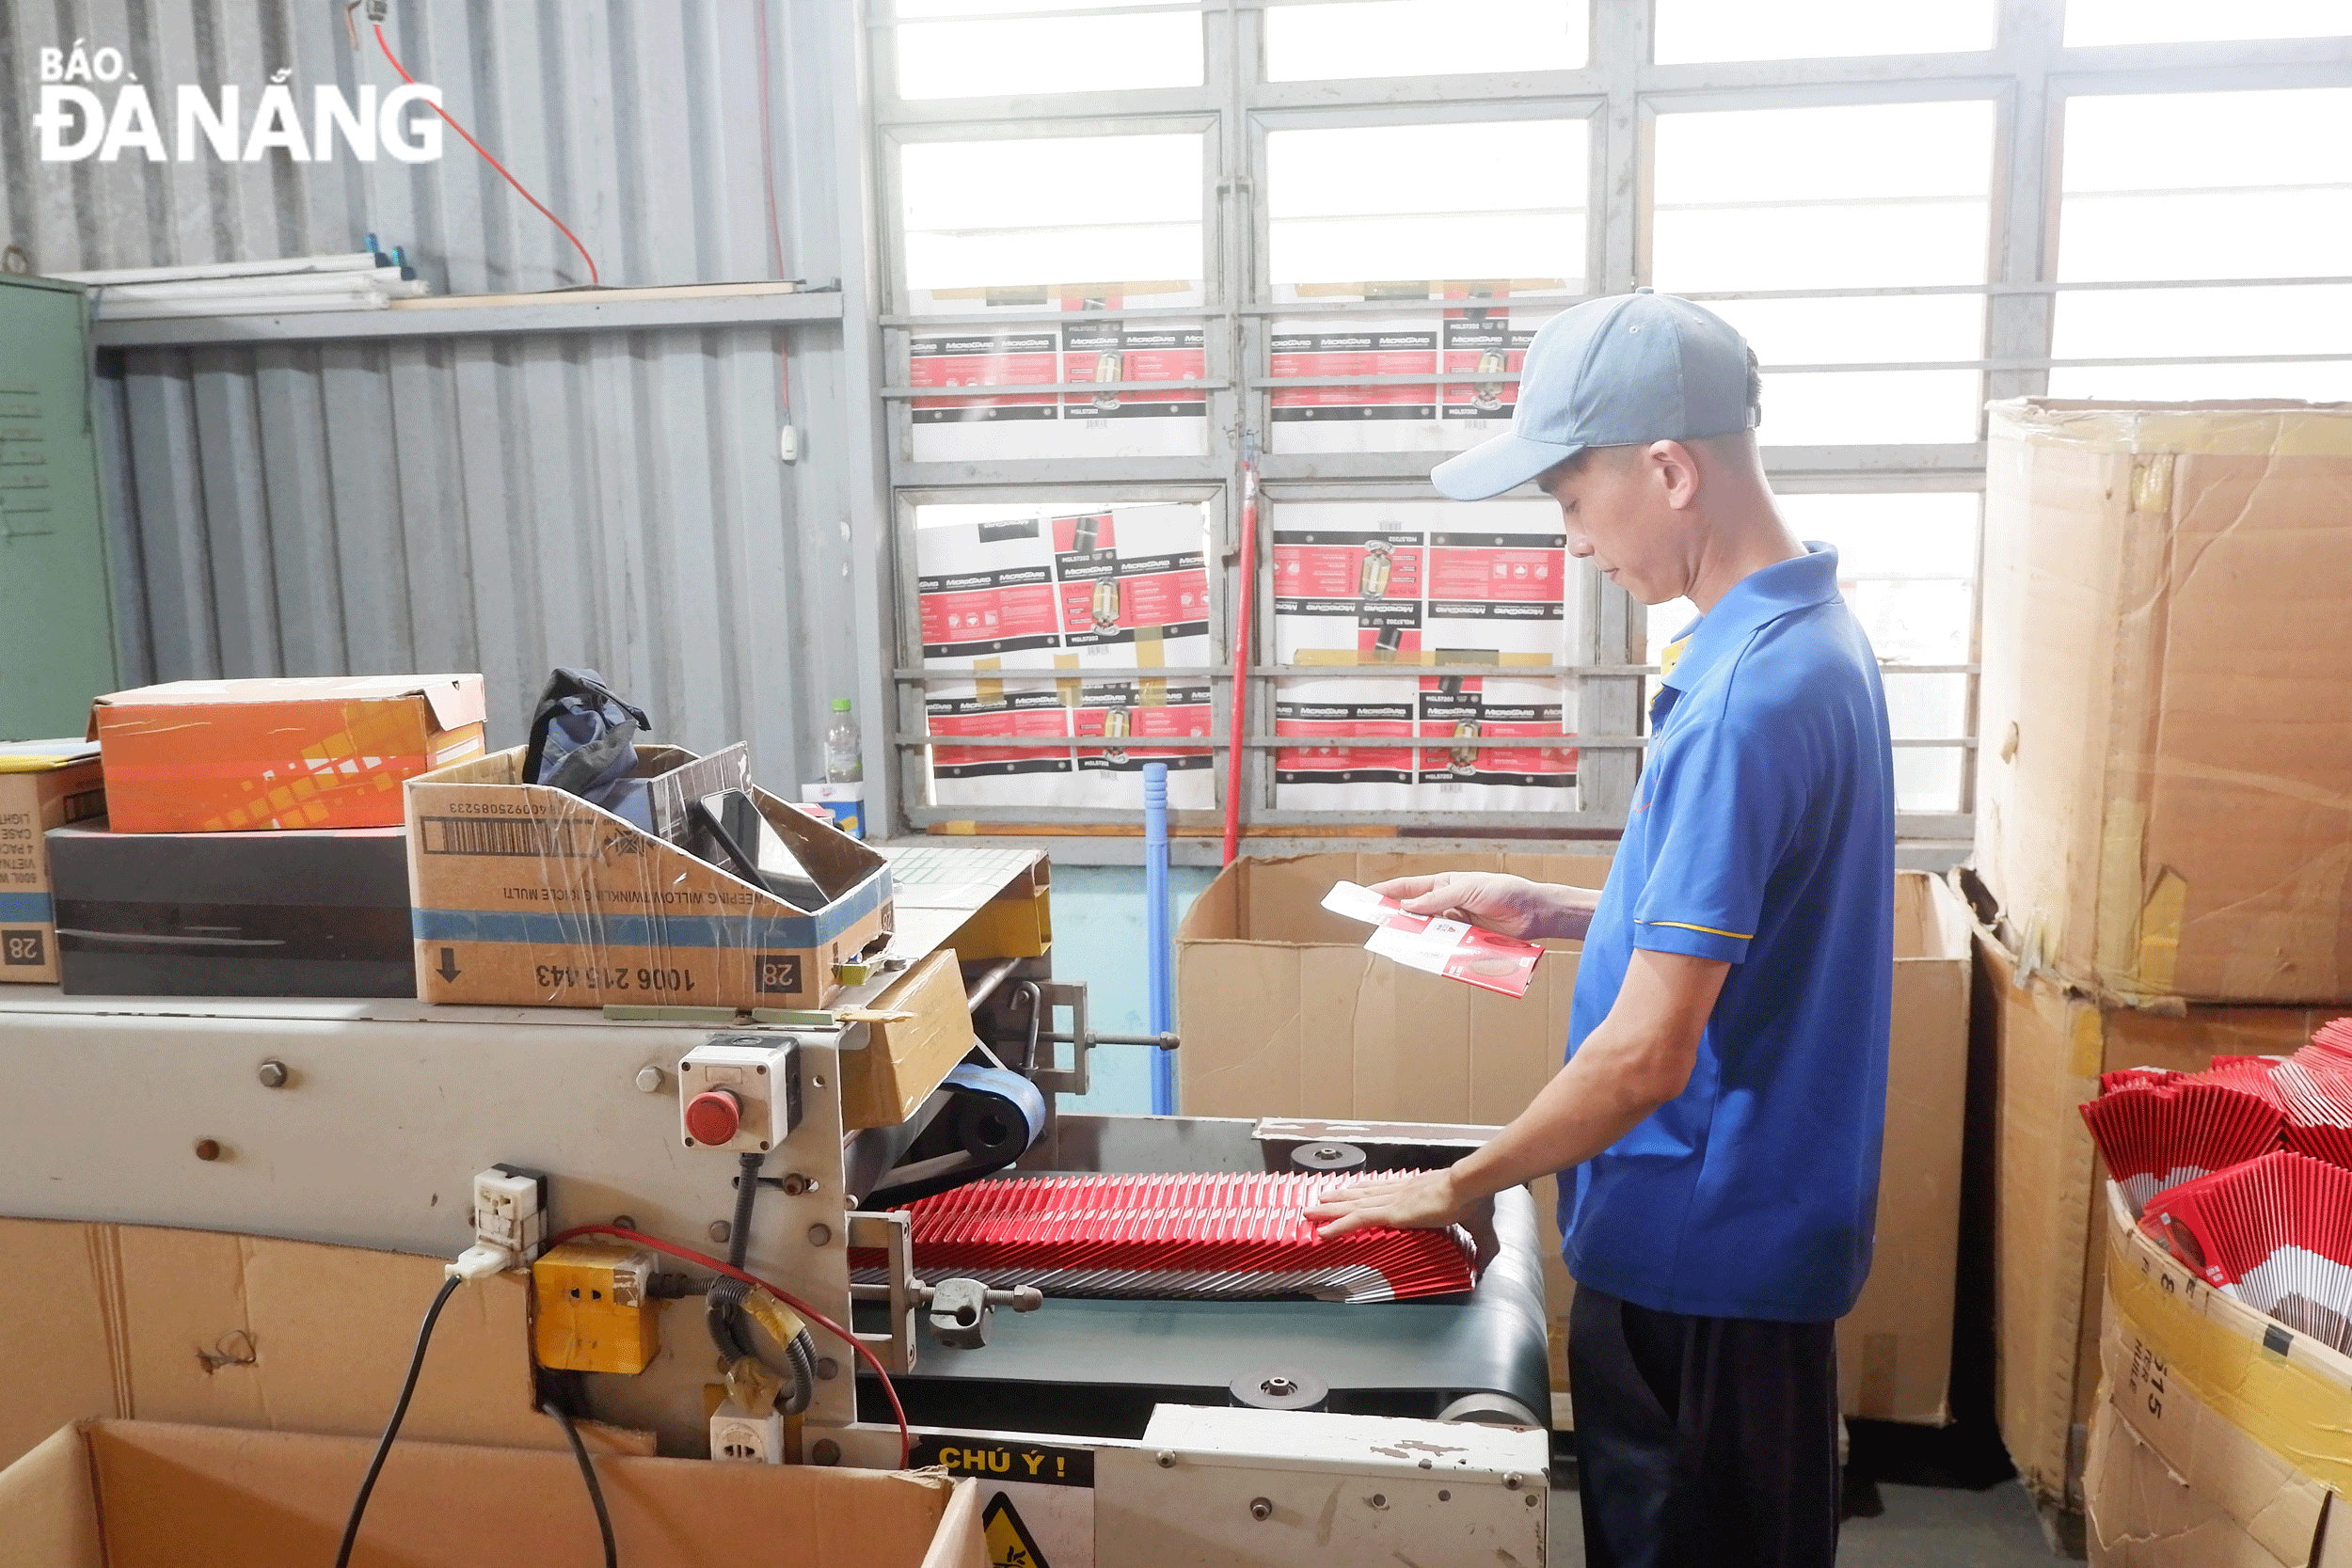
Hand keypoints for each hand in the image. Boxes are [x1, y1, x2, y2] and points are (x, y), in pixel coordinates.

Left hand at [1305, 1170, 1496, 1268]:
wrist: (1471, 1187)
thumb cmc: (1475, 1201)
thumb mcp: (1479, 1228)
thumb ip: (1481, 1248)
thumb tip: (1485, 1268)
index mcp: (1416, 1192)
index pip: (1384, 1192)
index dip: (1366, 1193)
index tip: (1352, 1194)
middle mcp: (1398, 1192)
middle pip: (1360, 1195)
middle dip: (1338, 1199)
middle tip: (1318, 1201)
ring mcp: (1392, 1201)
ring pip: (1352, 1205)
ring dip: (1329, 1209)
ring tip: (1310, 1210)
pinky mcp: (1391, 1212)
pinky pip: (1357, 1220)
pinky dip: (1337, 1226)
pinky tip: (1322, 1231)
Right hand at [1367, 871, 1553, 939]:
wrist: (1535, 912)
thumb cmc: (1504, 891)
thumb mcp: (1467, 889)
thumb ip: (1436, 898)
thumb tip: (1406, 908)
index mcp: (1443, 885)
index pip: (1407, 888)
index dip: (1385, 893)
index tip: (1364, 898)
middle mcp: (1446, 905)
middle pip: (1414, 915)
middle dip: (1397, 922)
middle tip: (1378, 930)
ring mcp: (1456, 925)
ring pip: (1429, 934)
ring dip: (1419, 940)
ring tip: (1403, 946)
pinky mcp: (1467, 943)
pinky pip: (1447, 949)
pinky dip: (1439, 953)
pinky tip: (1431, 957)